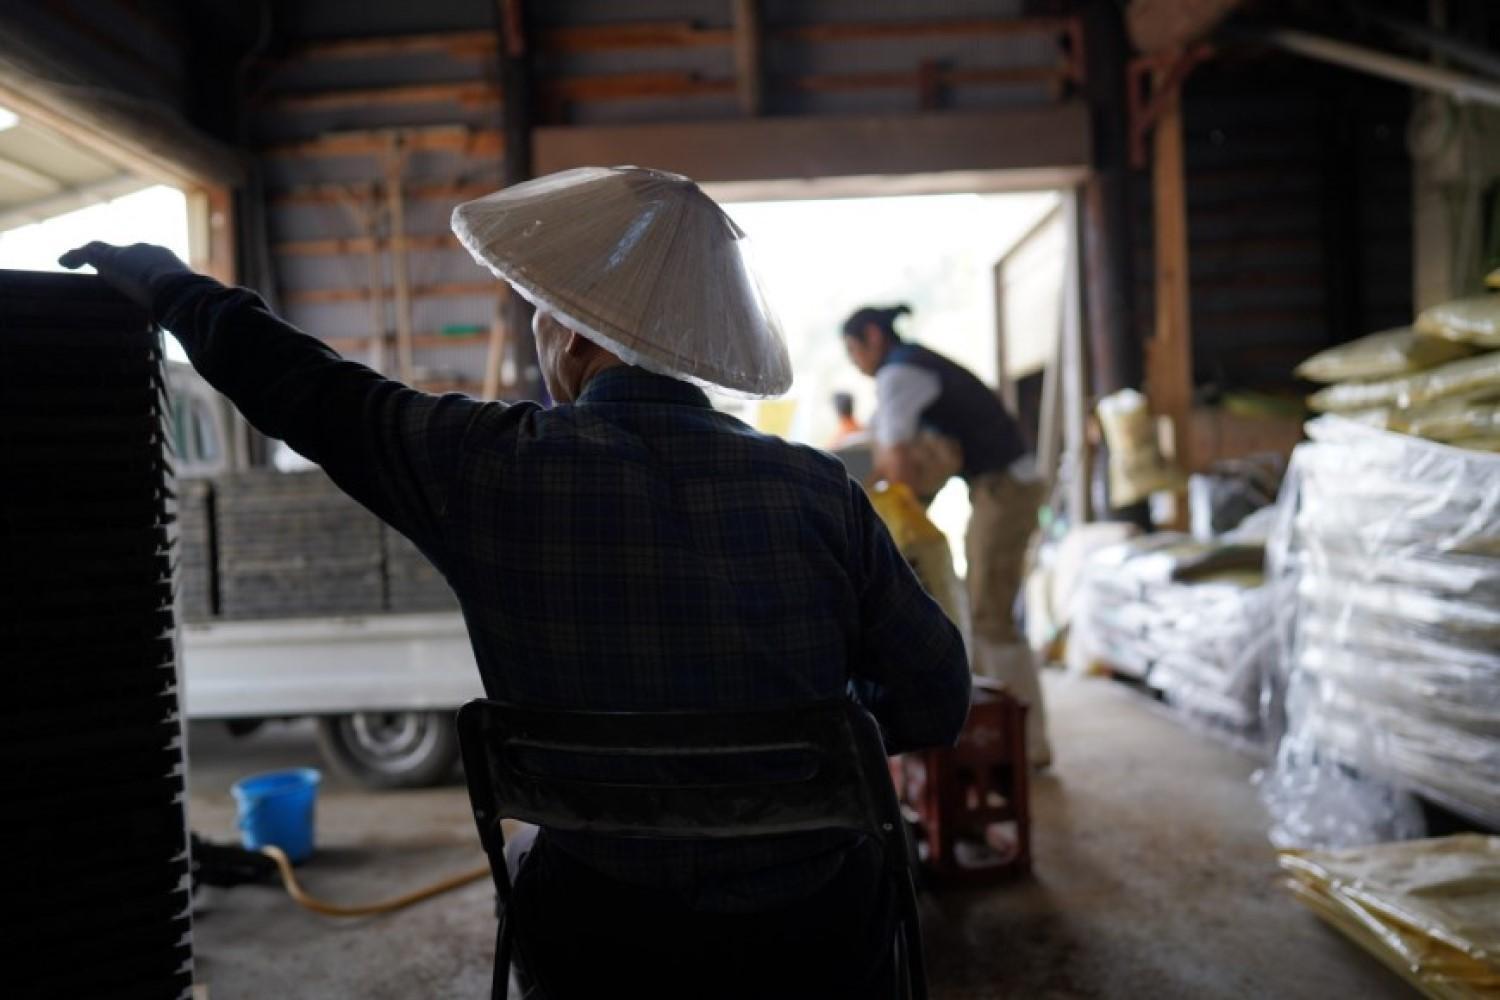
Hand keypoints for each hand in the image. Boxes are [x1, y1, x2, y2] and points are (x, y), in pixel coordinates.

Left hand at [58, 241, 192, 309]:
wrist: (177, 290)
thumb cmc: (185, 302)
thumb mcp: (181, 302)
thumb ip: (177, 306)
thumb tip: (184, 323)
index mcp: (164, 259)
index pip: (146, 260)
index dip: (137, 269)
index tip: (132, 281)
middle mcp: (146, 251)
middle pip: (123, 253)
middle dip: (113, 262)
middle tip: (101, 275)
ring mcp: (127, 252)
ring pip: (101, 250)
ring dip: (86, 255)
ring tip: (71, 262)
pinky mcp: (110, 258)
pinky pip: (86, 252)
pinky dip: (74, 256)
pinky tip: (63, 262)